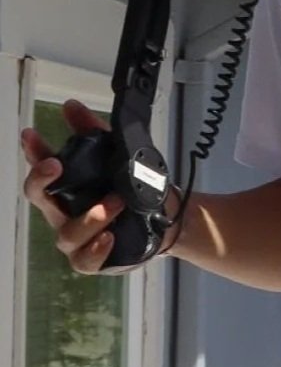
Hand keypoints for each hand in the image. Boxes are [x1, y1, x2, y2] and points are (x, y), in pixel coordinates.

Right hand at [19, 100, 128, 274]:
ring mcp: (76, 237)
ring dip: (90, 216)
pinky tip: (108, 237)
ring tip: (115, 202)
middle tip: (55, 164)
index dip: (32, 152)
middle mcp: (63, 211)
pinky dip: (95, 249)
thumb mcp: (118, 155)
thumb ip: (94, 132)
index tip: (31, 135)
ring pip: (67, 232)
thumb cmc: (132, 187)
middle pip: (39, 198)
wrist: (163, 216)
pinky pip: (84, 260)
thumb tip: (72, 106)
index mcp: (66, 185)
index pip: (41, 167)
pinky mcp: (92, 258)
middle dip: (41, 179)